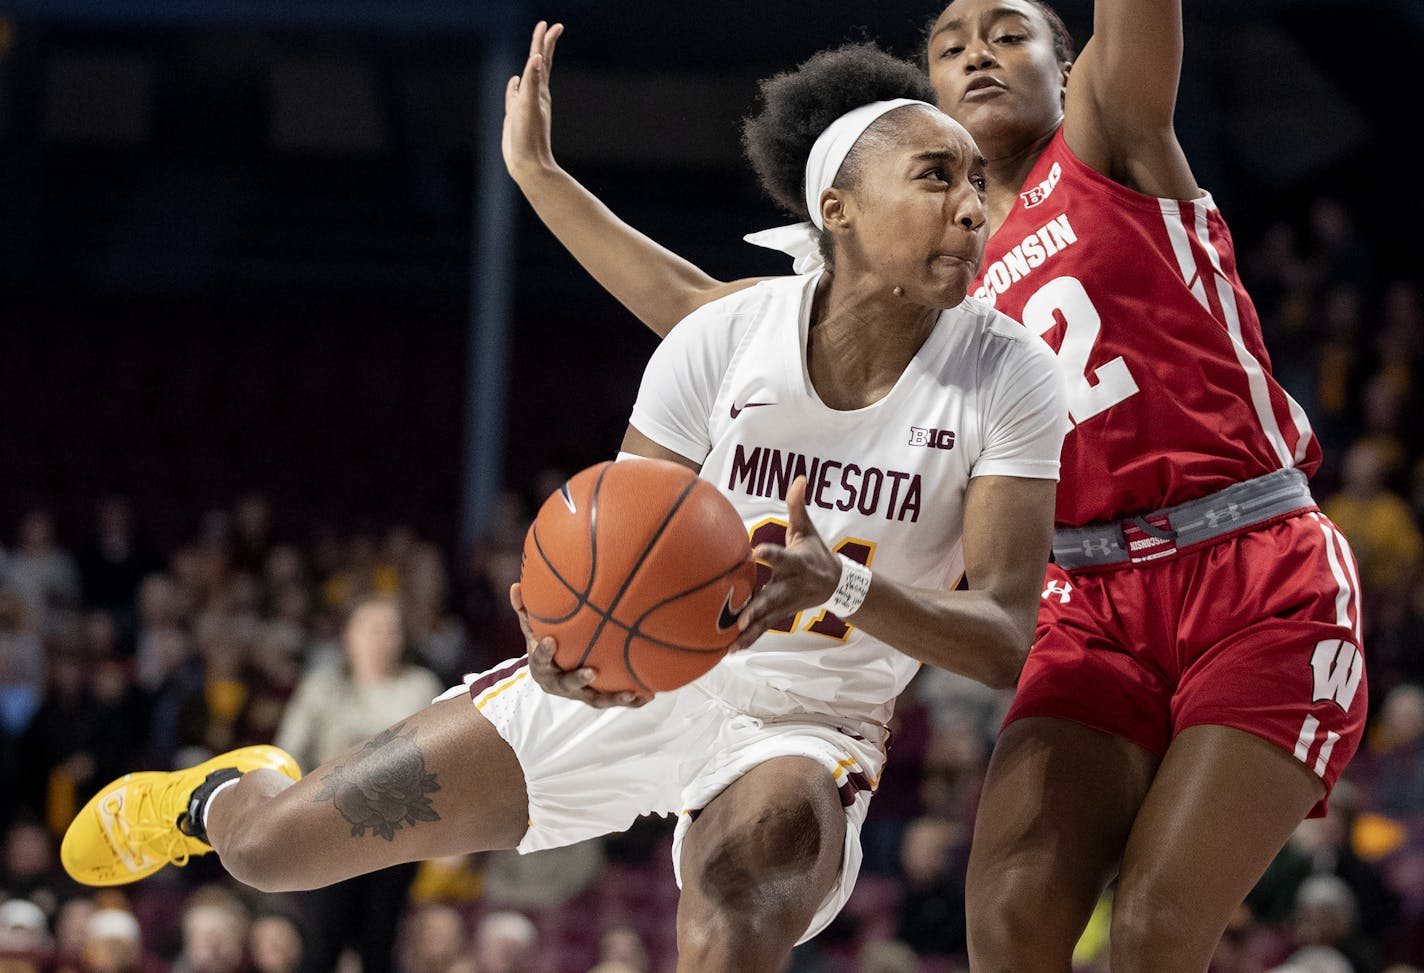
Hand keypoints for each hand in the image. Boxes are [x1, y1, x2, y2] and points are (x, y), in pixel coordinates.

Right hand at [502, 20, 562, 184]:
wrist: (529, 166)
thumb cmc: (529, 138)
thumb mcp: (529, 107)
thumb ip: (533, 82)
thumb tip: (538, 58)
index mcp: (539, 91)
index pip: (542, 60)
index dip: (544, 41)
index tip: (550, 24)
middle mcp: (535, 96)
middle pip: (539, 65)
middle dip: (542, 45)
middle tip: (546, 27)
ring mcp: (525, 105)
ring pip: (528, 78)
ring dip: (530, 63)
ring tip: (534, 51)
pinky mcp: (516, 116)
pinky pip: (515, 95)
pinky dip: (515, 85)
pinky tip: (514, 82)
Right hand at [509, 582, 650, 707]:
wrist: (550, 675)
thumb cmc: (544, 643)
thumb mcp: (531, 629)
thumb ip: (525, 610)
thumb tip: (514, 586)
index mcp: (542, 667)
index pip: (539, 659)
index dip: (544, 652)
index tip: (550, 641)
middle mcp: (559, 684)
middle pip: (567, 685)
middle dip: (578, 679)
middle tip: (593, 672)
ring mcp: (578, 694)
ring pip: (594, 699)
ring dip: (613, 698)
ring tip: (631, 693)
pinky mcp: (594, 698)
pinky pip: (612, 701)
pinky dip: (631, 701)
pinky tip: (650, 695)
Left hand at [731, 477, 839, 650]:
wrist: (836, 586)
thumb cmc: (816, 553)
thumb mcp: (808, 530)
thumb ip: (798, 506)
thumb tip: (800, 477)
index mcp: (796, 563)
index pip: (781, 557)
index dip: (769, 554)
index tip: (754, 552)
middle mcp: (790, 587)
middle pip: (773, 598)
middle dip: (758, 608)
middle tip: (741, 617)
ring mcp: (785, 605)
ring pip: (766, 620)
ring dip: (748, 632)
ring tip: (729, 644)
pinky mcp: (780, 615)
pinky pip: (762, 630)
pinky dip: (747, 640)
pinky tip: (727, 651)